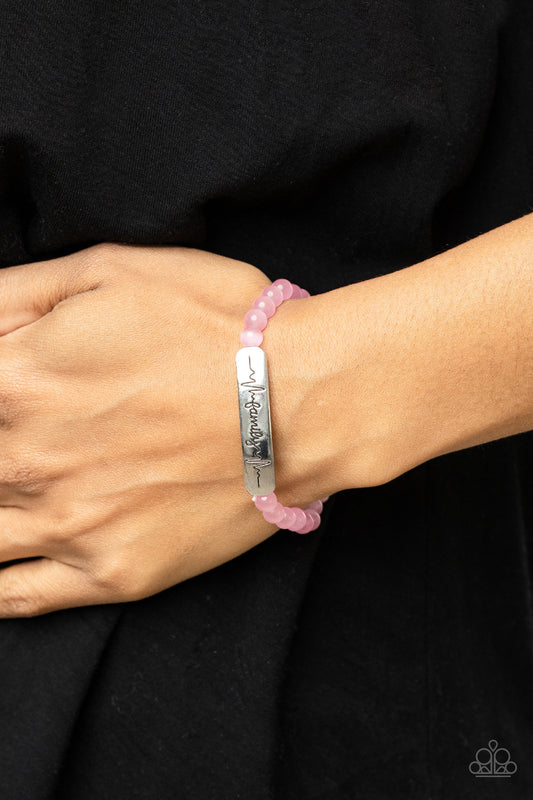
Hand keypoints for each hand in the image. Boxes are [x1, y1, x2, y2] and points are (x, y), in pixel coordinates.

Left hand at [0, 243, 333, 616]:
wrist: (302, 401)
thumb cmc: (216, 327)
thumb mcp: (111, 269)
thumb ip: (12, 293)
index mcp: (13, 379)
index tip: (11, 398)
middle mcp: (24, 459)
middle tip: (30, 443)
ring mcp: (66, 525)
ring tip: (20, 485)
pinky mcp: (112, 572)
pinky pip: (15, 598)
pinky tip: (0, 562)